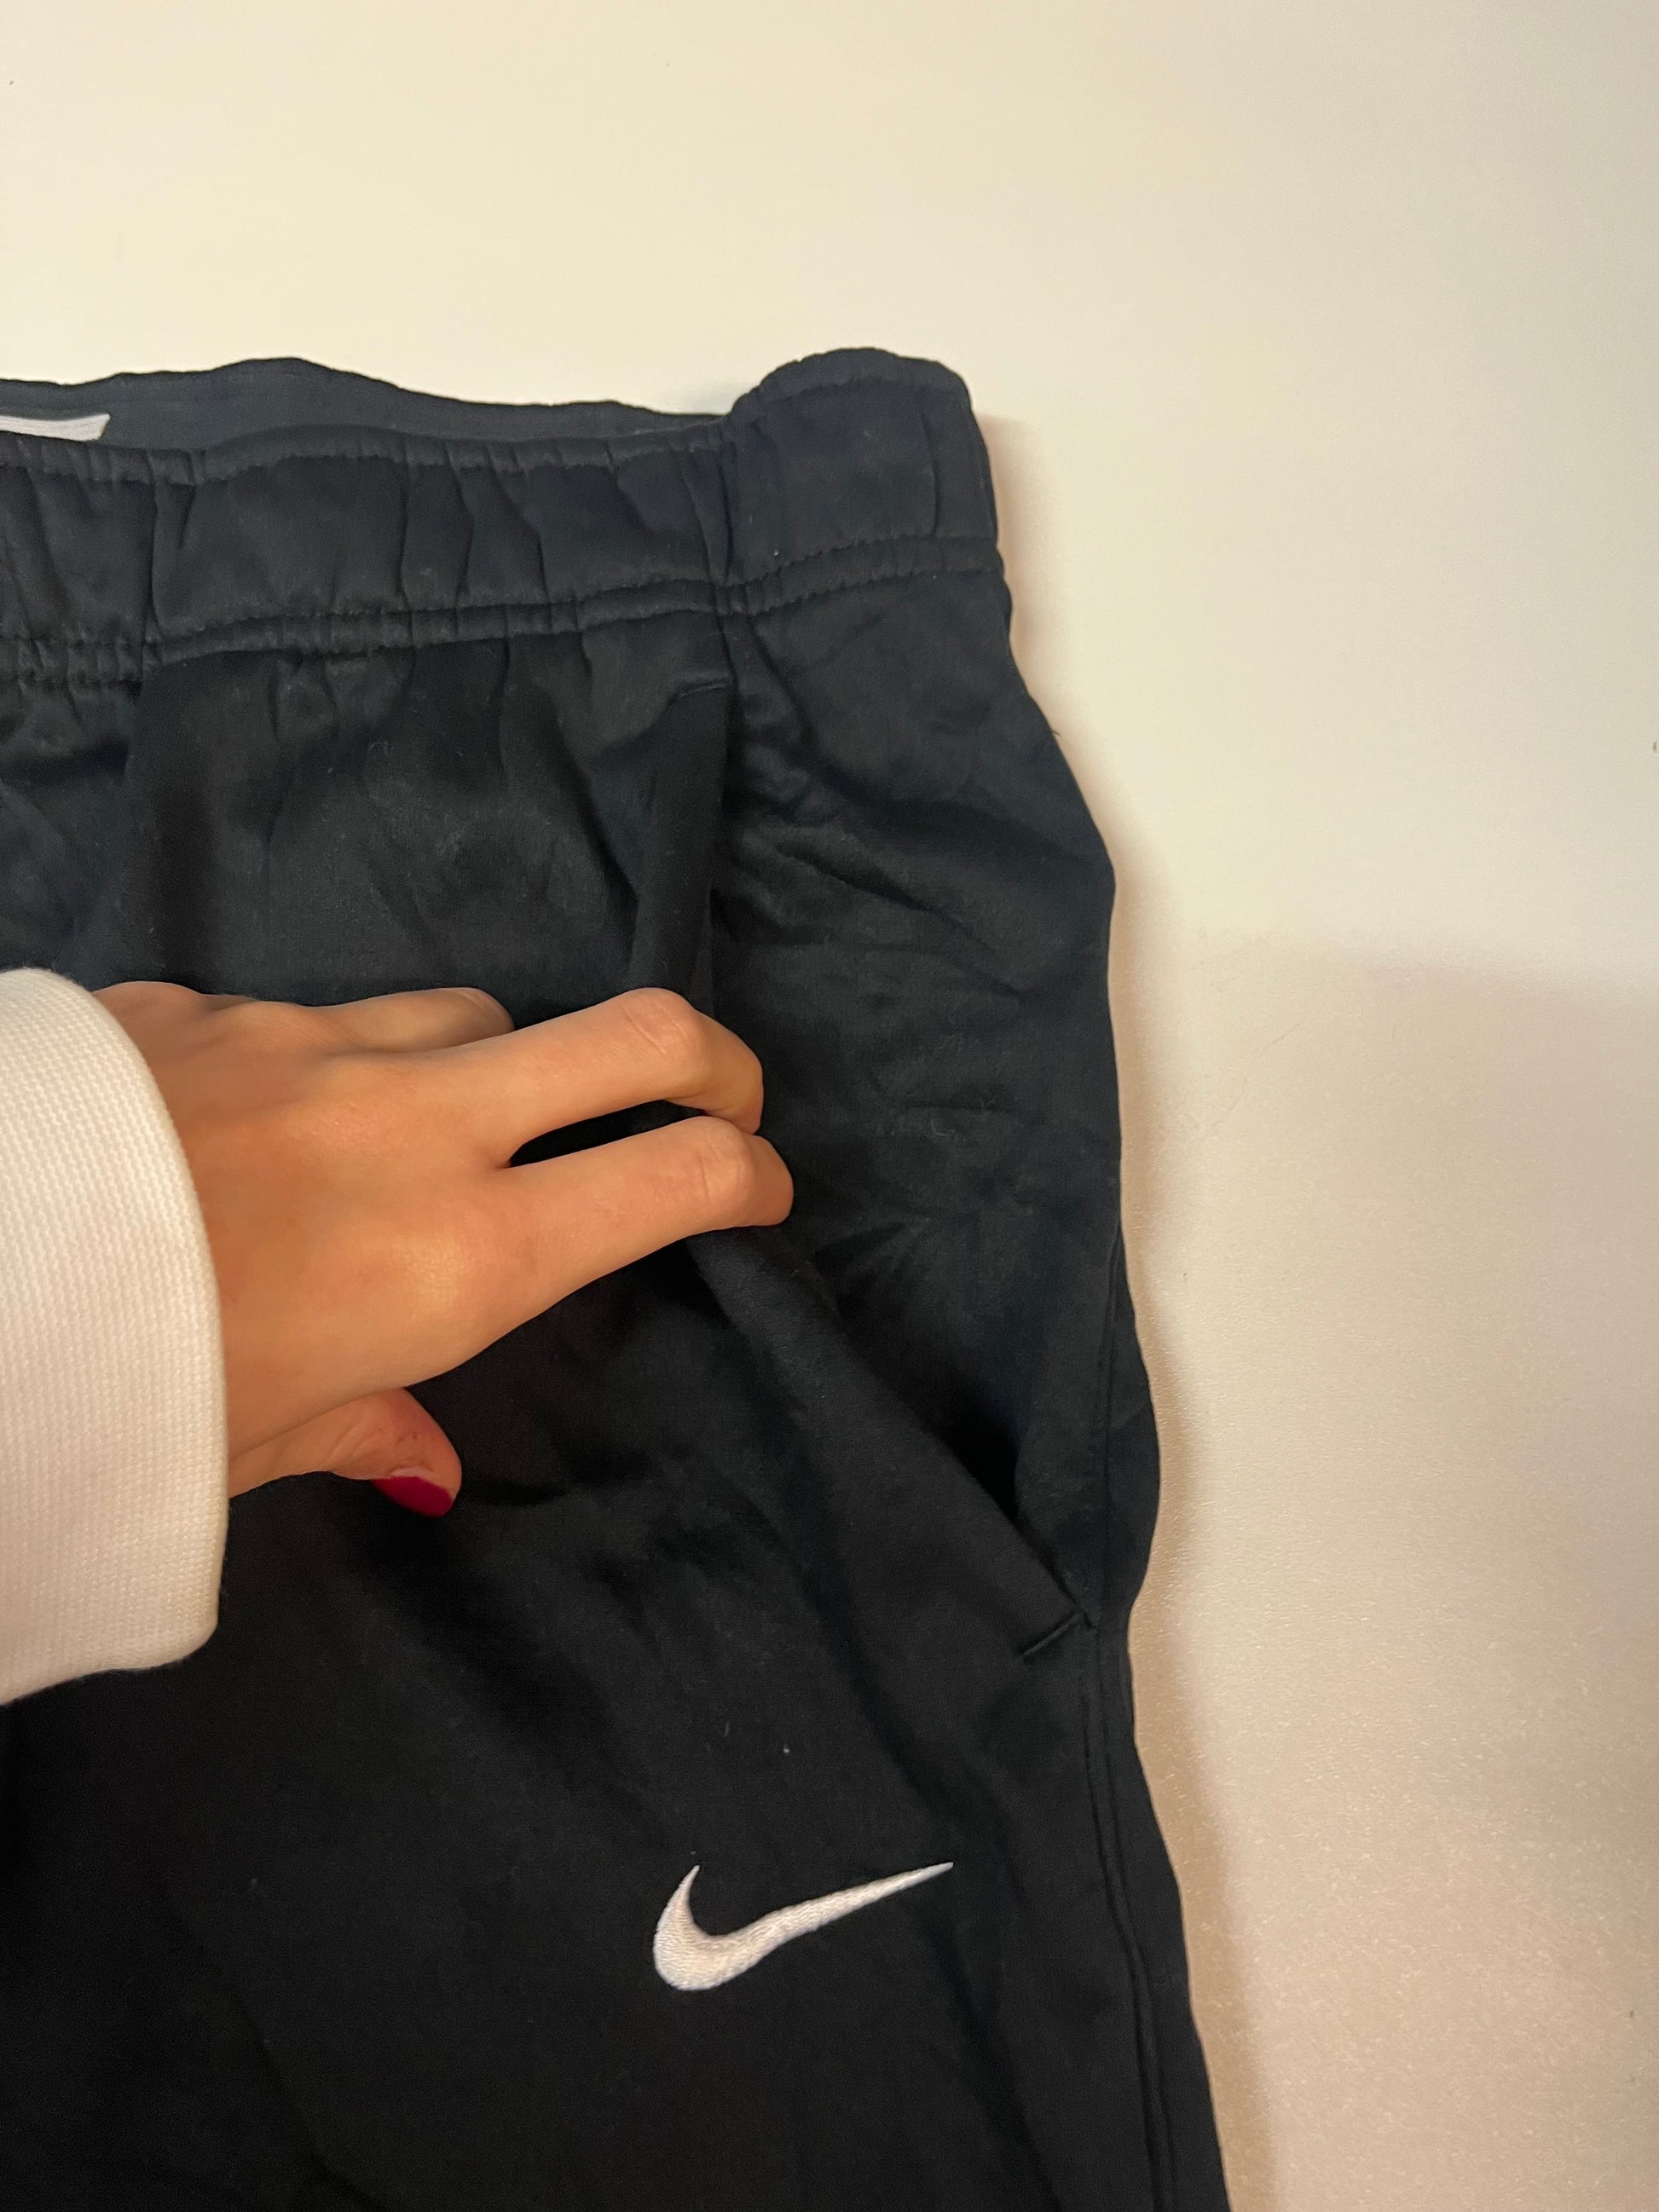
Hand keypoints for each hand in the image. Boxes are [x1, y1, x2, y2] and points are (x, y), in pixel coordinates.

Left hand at [96, 983, 792, 1510]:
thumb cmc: (115, 1401)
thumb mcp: (253, 1446)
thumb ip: (363, 1431)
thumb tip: (425, 1467)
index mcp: (459, 1258)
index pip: (675, 1176)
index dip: (747, 1173)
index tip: (758, 1190)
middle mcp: (417, 1127)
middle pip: (634, 1033)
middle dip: (710, 1058)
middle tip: (722, 1097)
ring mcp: (313, 1044)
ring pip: (475, 1014)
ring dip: (500, 1066)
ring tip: (453, 1131)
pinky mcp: (209, 1007)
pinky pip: (316, 1021)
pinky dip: (334, 1068)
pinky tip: (261, 1131)